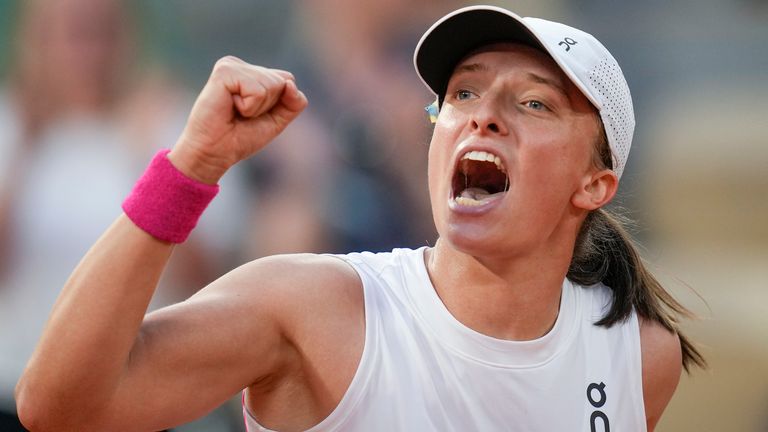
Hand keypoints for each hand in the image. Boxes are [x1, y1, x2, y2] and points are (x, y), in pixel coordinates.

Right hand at [169, 56, 307, 183]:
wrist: (215, 152)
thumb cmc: (240, 137)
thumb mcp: (277, 120)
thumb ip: (294, 102)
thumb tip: (290, 84)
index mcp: (252, 72)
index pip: (288, 80)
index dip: (278, 105)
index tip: (253, 115)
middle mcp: (241, 65)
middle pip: (282, 82)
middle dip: (268, 106)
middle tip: (242, 115)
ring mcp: (231, 65)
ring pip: (272, 85)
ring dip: (257, 107)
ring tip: (236, 112)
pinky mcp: (224, 71)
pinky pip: (258, 90)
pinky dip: (249, 107)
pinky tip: (230, 107)